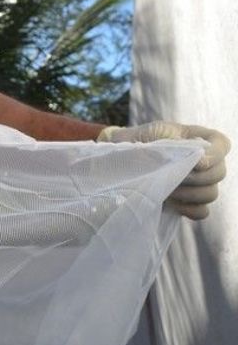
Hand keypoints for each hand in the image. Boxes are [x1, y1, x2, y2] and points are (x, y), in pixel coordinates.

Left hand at [97, 121, 230, 219]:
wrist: (122, 158)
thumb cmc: (138, 141)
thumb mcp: (151, 133)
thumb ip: (170, 140)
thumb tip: (187, 156)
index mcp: (198, 140)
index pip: (222, 144)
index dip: (216, 155)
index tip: (198, 162)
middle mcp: (204, 163)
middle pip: (219, 173)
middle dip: (197, 178)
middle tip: (173, 178)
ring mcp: (198, 184)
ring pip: (211, 194)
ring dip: (190, 194)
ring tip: (168, 190)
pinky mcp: (188, 202)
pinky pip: (201, 212)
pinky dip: (189, 210)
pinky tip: (171, 203)